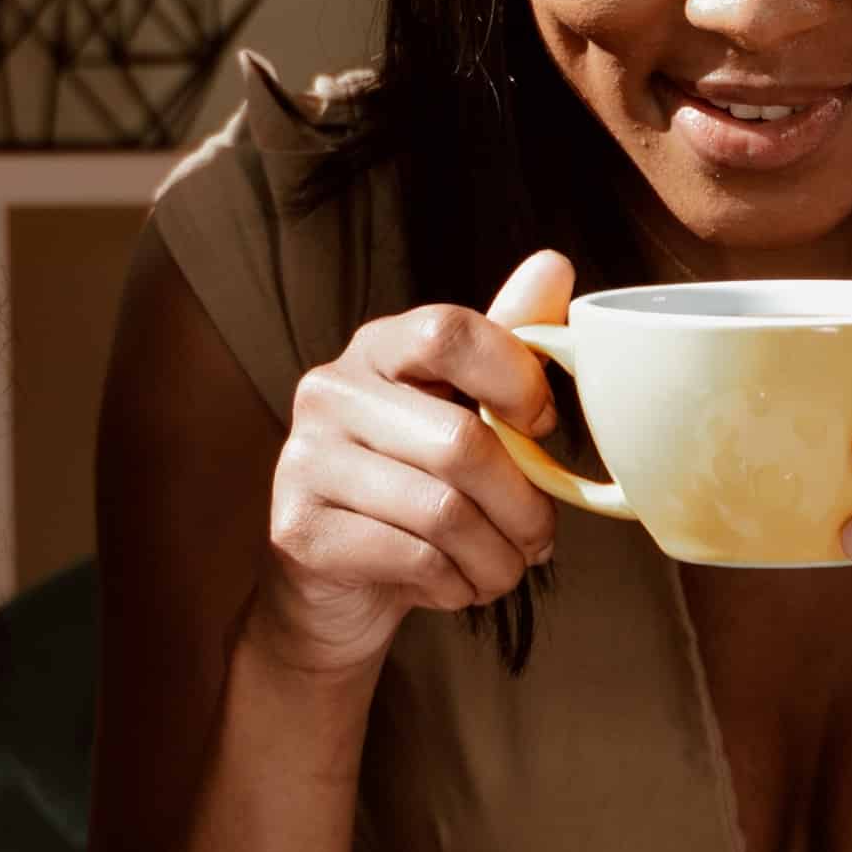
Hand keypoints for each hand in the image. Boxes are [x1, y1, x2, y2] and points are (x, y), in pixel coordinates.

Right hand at [252, 251, 566, 682]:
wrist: (339, 587)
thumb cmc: (416, 488)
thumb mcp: (463, 412)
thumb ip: (506, 346)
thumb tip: (554, 263)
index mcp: (377, 349)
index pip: (449, 332)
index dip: (514, 378)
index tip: (541, 425)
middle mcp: (329, 391)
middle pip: (461, 442)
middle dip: (523, 507)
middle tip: (539, 538)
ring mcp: (304, 460)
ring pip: (444, 512)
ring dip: (496, 558)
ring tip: (501, 569)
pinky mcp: (297, 528)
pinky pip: (413, 559)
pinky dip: (455, 584)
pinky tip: (453, 584)